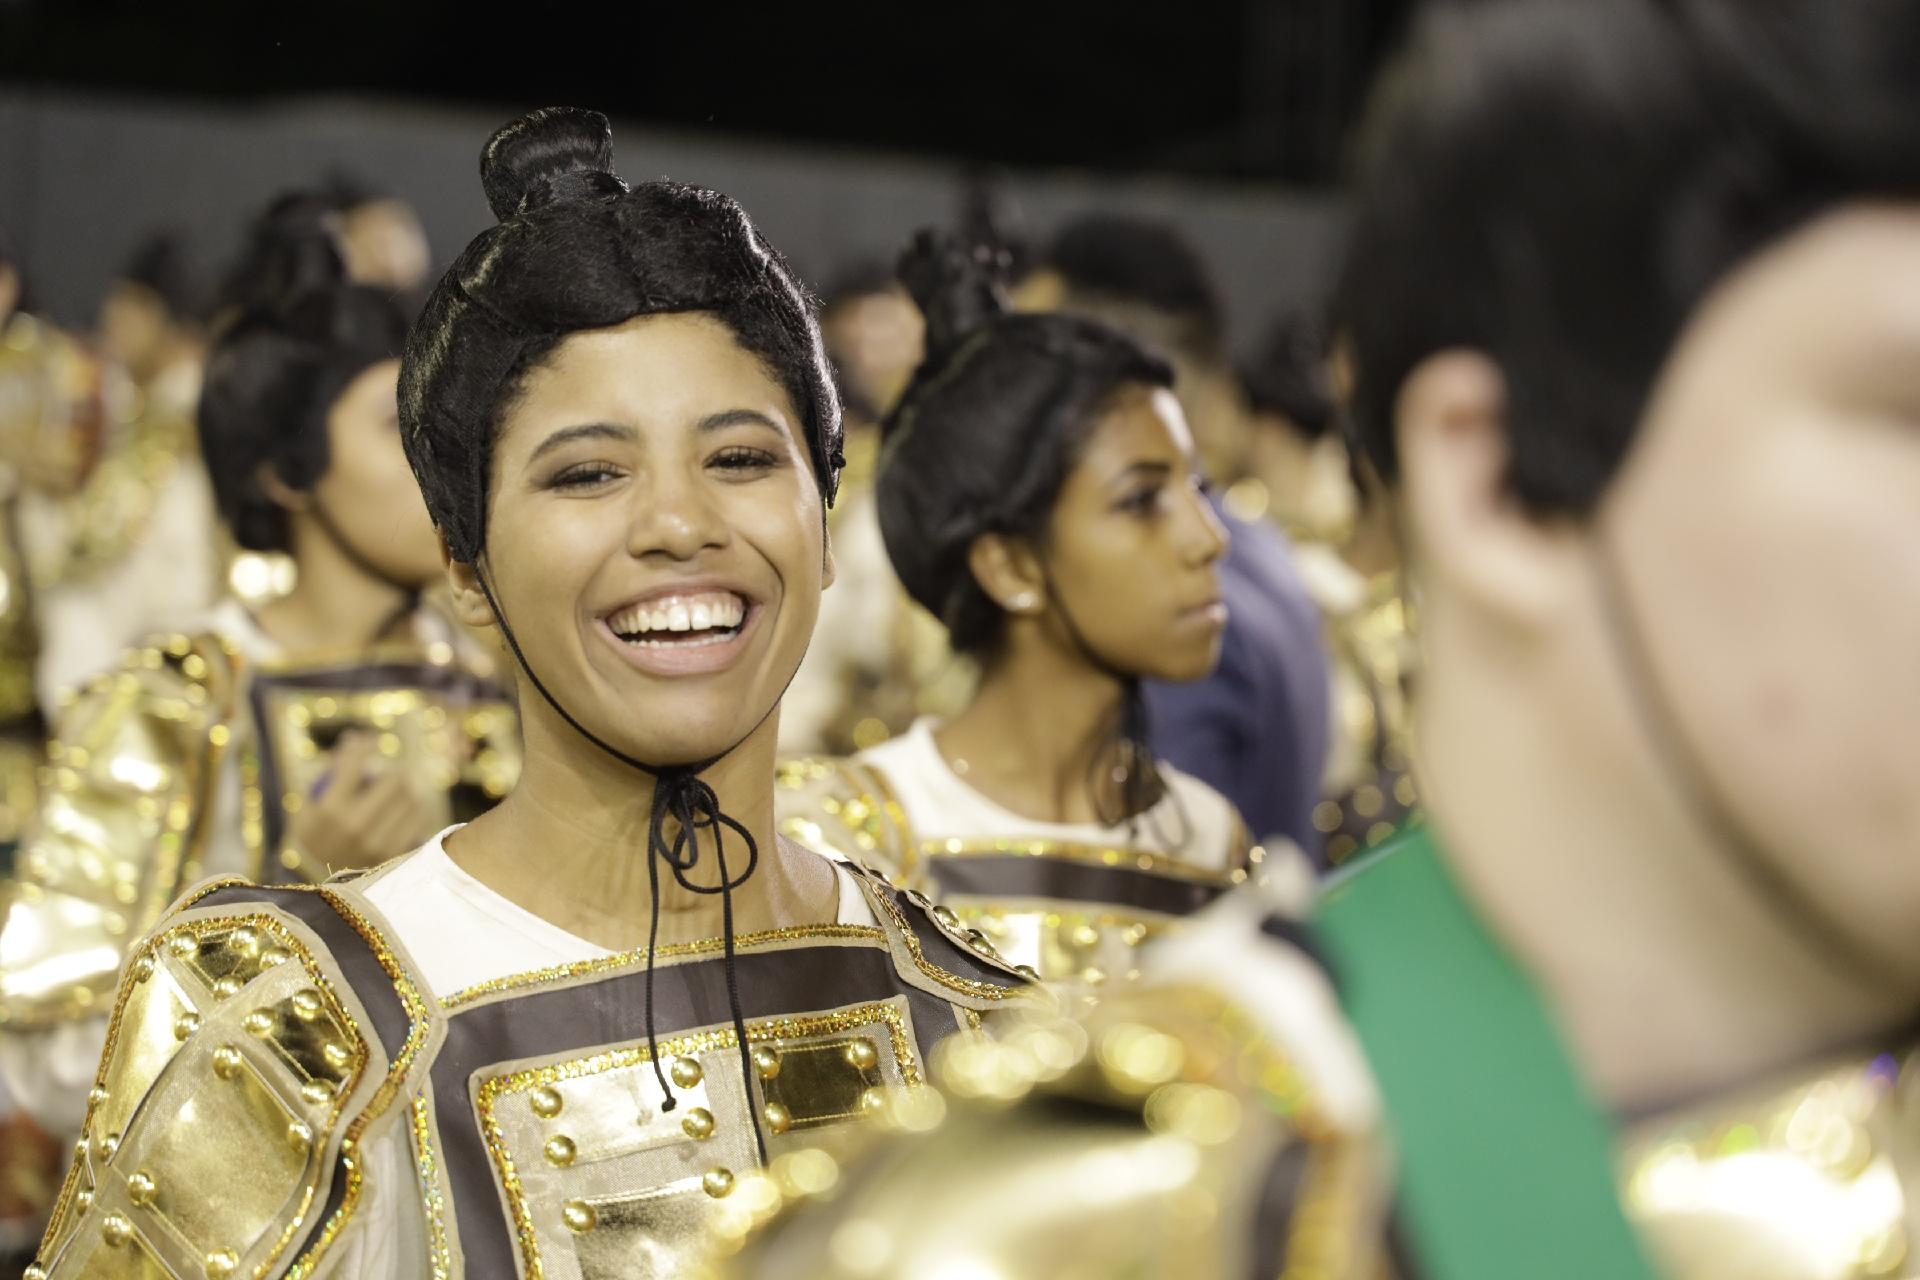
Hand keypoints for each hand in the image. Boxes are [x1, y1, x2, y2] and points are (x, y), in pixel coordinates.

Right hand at [283, 732, 432, 873]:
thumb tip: (357, 737)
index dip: (365, 747)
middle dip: (395, 773)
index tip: (372, 742)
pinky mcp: (394, 857)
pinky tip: (406, 812)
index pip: (353, 766)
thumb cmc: (314, 837)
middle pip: (394, 782)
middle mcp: (353, 826)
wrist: (317, 887)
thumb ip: (332, 771)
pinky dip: (415, 811)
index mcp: (328, 811)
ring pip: (410, 800)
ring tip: (399, 795)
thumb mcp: (309, 806)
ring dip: (408, 792)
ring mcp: (376, 843)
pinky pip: (418, 822)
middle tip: (393, 775)